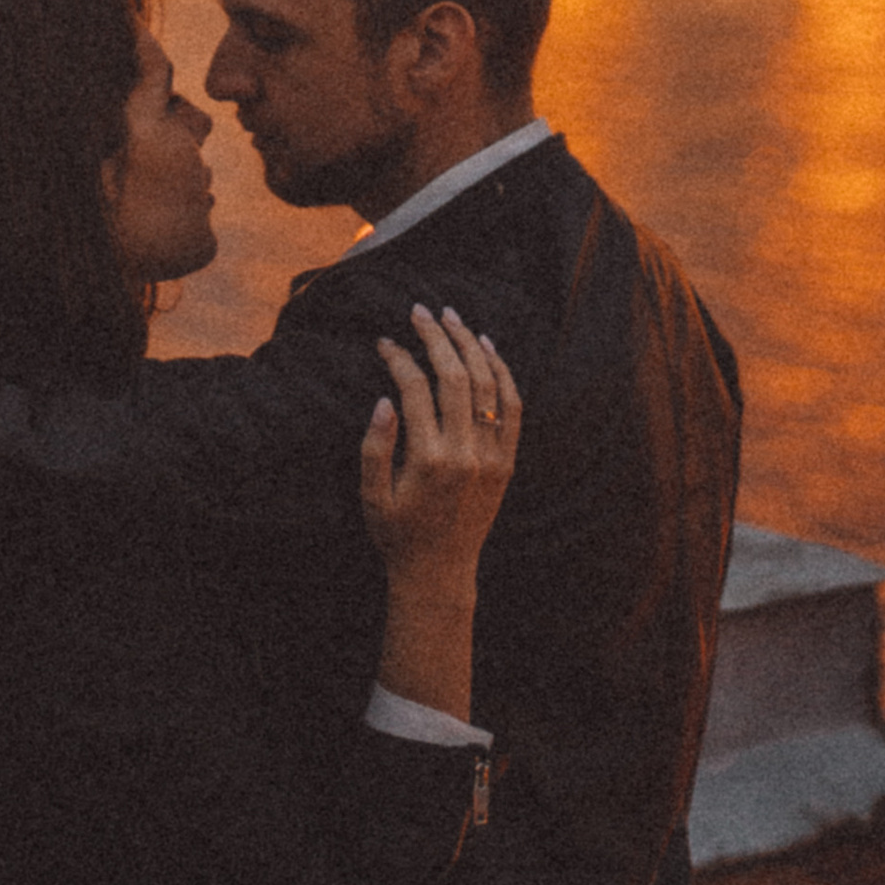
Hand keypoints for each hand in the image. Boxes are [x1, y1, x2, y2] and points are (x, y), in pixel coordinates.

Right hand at [359, 305, 521, 578]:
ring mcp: (492, 457)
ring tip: (453, 318)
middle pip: (456, 377)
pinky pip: (513, 408)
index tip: (385, 342)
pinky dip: (503, 373)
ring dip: (471, 345)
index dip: (398, 358)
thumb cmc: (398, 534)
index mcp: (428, 459)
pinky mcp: (507, 462)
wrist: (439, 573)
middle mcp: (465, 454)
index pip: (415, 389)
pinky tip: (488, 349)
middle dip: (436, 338)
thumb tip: (384, 399)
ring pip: (488, 385)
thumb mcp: (372, 496)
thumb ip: (375, 447)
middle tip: (421, 311)